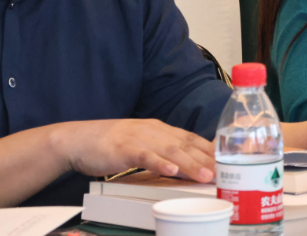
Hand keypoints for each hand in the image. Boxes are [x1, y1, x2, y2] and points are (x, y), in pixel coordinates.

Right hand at [52, 119, 215, 182]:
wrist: (79, 139)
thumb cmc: (112, 144)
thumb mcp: (142, 142)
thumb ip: (162, 149)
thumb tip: (184, 162)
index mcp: (160, 129)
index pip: (191, 138)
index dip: (209, 150)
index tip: (226, 161)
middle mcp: (154, 131)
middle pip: (185, 145)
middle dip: (206, 159)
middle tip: (223, 172)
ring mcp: (139, 138)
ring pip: (170, 150)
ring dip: (190, 164)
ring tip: (205, 176)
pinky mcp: (123, 149)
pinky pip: (144, 156)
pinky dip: (159, 163)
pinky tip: (171, 170)